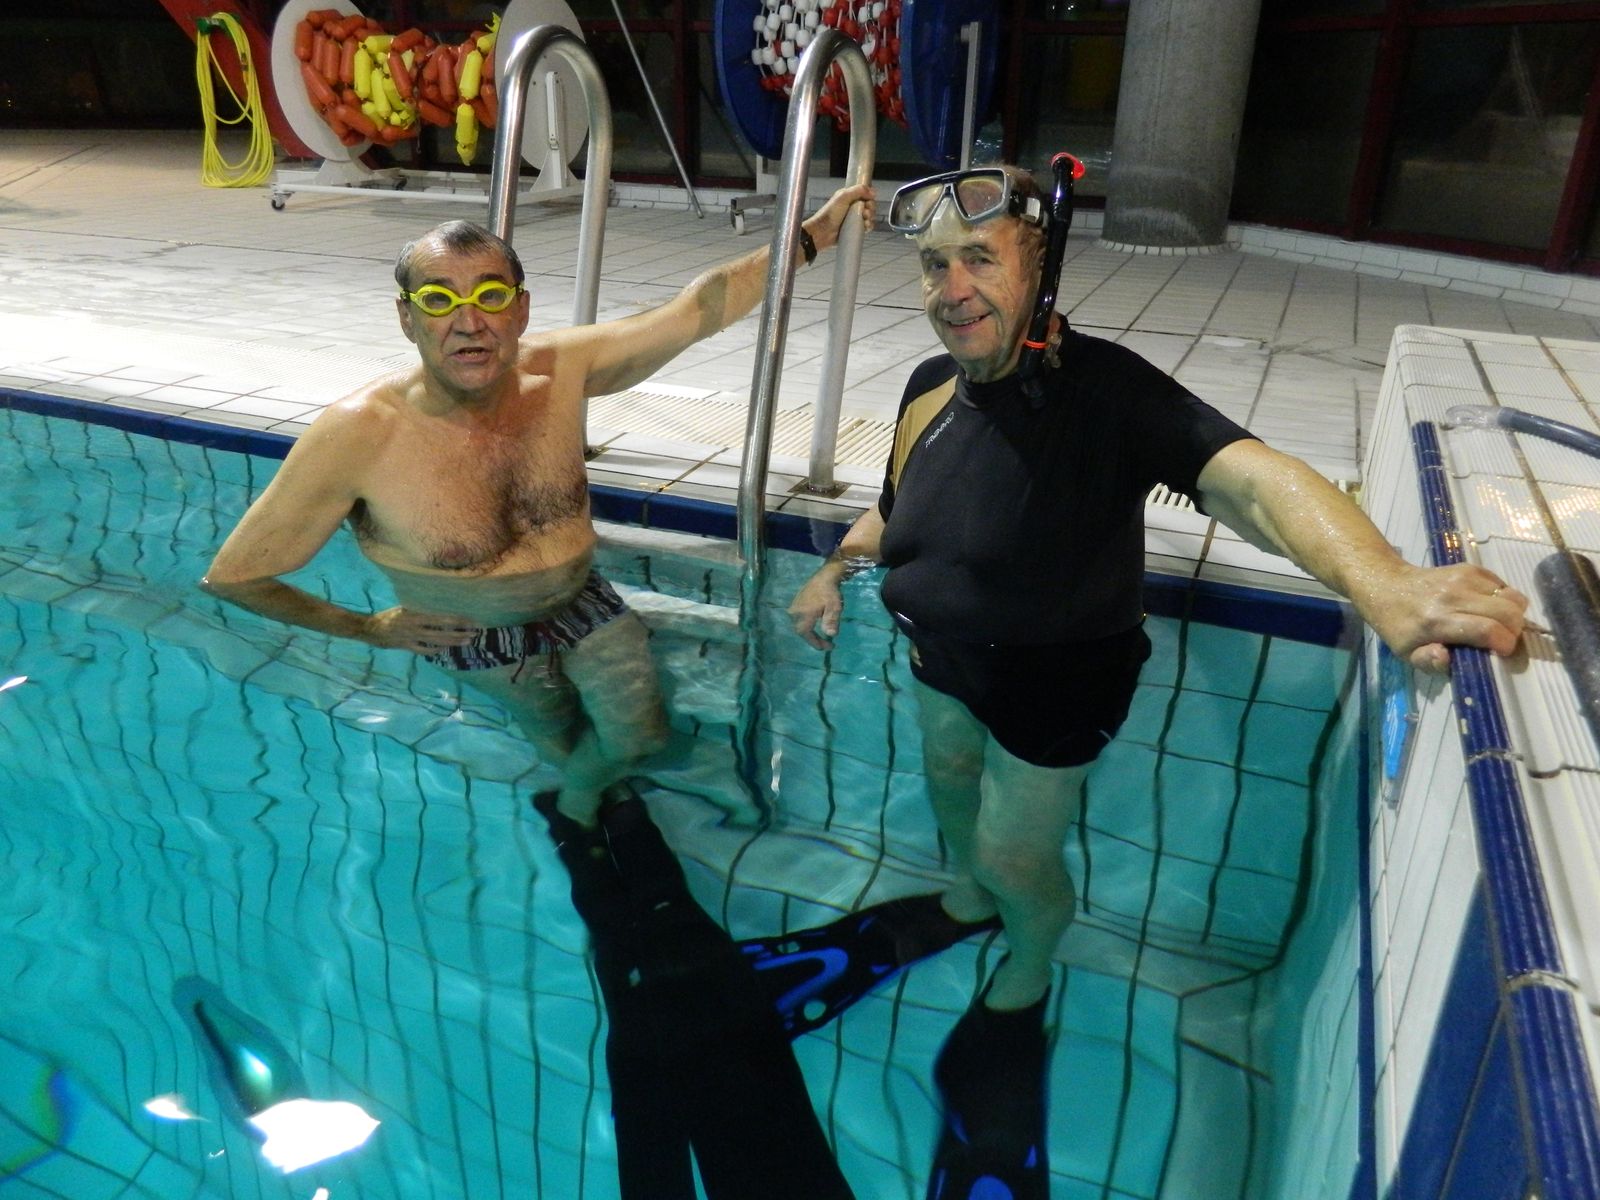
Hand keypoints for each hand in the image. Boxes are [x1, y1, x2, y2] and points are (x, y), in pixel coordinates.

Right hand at [364, 607, 477, 654]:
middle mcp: (416, 626)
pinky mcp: (407, 647)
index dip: (457, 619)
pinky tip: (445, 650)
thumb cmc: (389, 615)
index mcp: (416, 614)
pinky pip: (424, 650)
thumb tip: (438, 608)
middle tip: (475, 633)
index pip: (442, 617)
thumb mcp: (405, 607)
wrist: (370, 628)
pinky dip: (435, 651)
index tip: (470, 620)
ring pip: (437, 642)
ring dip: (453, 642)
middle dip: (460, 632)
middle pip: (443, 631)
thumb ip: (420, 609)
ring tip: (467, 641)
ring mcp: (412, 638)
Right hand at [788, 568, 845, 650]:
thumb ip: (831, 621)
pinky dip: (806, 626)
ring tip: (820, 638)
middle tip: (825, 644)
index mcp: (804, 614)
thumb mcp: (834, 607)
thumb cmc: (830, 592)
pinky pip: (798, 619)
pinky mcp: (795, 604)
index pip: (806, 634)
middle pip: (801, 631)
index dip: (815, 643)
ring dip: (809, 633)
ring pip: (798, 626)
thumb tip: (831, 634)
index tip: (827, 648)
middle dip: (813, 640)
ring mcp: (794, 607)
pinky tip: (814, 626)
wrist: (824, 576)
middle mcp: (795, 612)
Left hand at [805, 182, 875, 254]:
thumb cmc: (830, 213)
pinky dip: (869, 226)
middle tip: (865, 211)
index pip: (865, 194)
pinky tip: (865, 226)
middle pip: (869, 205)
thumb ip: (858, 190)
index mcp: (849, 197)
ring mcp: (854, 218)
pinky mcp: (855, 229)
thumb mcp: (843, 197)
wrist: (823, 232)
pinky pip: (867, 227)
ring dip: (870, 217)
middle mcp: (853, 207)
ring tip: (864, 219)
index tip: (868, 201)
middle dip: (871, 208)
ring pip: (870, 216)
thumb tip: (873, 192)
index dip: (869, 197)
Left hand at [1365, 563, 1527, 673]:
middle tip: (1502, 640)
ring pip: (1513, 597)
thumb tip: (1446, 658)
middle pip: (1508, 613)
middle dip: (1514, 631)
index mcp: (1436, 621)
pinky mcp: (1470, 568)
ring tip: (1499, 624)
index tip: (1502, 653)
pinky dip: (1505, 600)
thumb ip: (1428, 662)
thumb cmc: (1399, 626)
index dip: (1504, 644)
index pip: (1488, 630)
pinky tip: (1488, 608)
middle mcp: (1453, 596)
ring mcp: (1463, 578)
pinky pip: (1505, 586)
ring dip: (1514, 615)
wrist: (1388, 585)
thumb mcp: (1407, 653)